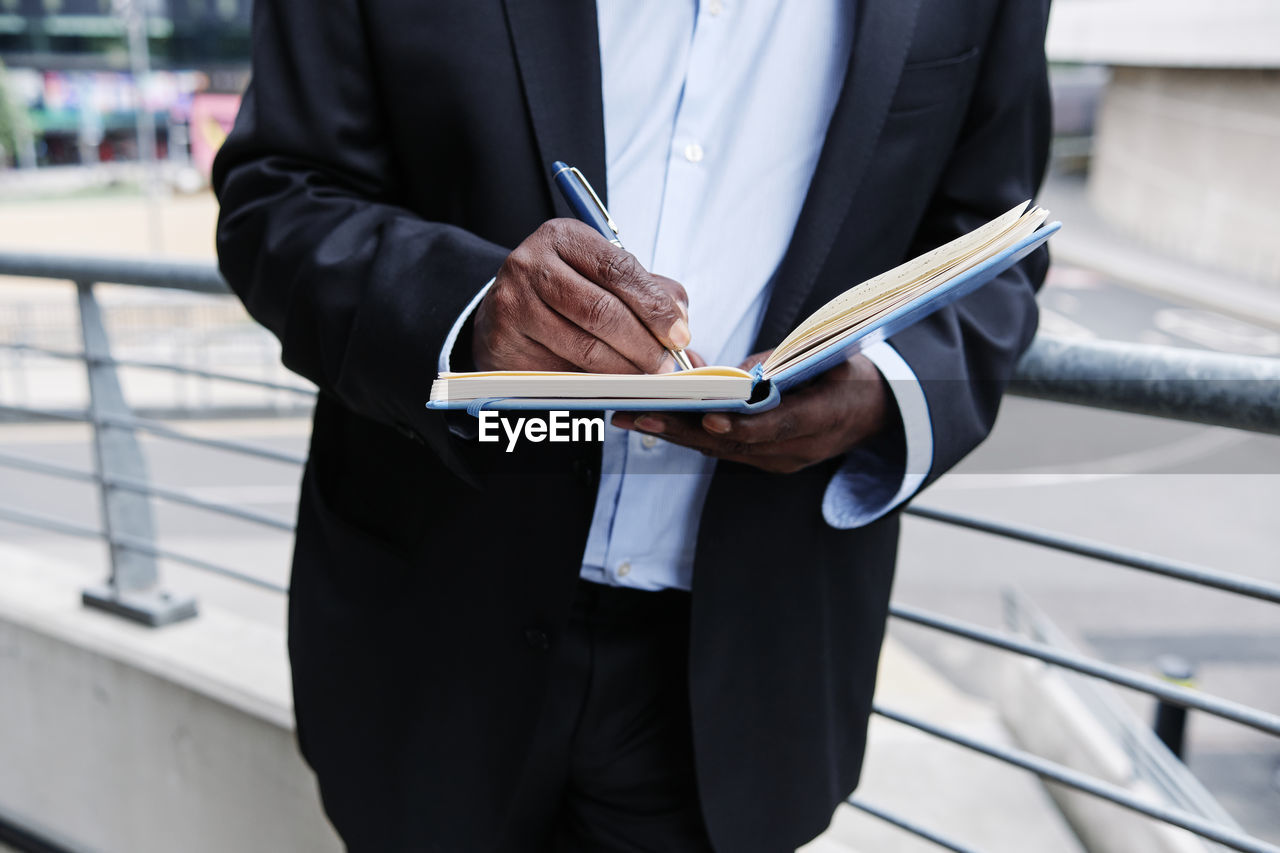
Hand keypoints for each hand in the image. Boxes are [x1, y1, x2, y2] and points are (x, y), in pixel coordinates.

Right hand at [473, 219, 690, 373]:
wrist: (505, 310)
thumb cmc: (564, 291)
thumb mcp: (601, 275)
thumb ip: (647, 290)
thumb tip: (682, 322)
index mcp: (563, 237)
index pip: (618, 269)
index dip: (654, 306)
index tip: (679, 335)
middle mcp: (531, 264)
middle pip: (601, 311)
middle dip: (643, 344)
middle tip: (665, 365)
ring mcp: (513, 303)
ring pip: (583, 347)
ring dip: (624, 369)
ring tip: (645, 377)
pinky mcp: (505, 342)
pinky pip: (561, 371)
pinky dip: (593, 383)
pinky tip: (610, 384)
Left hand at [612, 350, 890, 473]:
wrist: (875, 411)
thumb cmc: (848, 372)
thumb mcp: (828, 357)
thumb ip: (780, 364)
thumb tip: (732, 371)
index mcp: (823, 419)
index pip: (778, 426)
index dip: (742, 425)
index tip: (710, 418)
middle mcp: (796, 450)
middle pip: (733, 443)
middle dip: (682, 428)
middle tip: (638, 412)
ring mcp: (778, 461)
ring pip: (719, 450)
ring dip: (673, 432)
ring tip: (629, 414)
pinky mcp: (763, 461)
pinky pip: (721, 449)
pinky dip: (688, 433)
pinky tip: (653, 417)